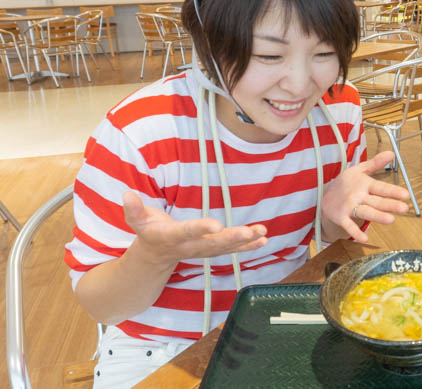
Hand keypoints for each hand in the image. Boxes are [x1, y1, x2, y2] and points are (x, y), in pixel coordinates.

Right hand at [123, 191, 267, 267]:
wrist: (154, 259)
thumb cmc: (148, 232)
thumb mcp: (137, 221)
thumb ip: (133, 209)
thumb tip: (126, 194)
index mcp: (171, 237)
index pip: (187, 232)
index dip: (200, 229)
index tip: (216, 226)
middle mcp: (190, 247)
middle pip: (213, 244)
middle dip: (232, 238)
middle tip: (249, 232)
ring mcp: (203, 251)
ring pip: (226, 248)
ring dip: (246, 242)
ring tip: (263, 233)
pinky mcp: (212, 250)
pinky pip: (232, 250)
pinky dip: (249, 246)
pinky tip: (264, 239)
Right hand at [321, 150, 409, 242]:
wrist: (324, 195)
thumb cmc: (346, 183)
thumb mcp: (359, 170)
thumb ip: (376, 163)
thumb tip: (392, 152)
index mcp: (363, 184)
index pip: (380, 187)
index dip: (393, 191)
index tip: (406, 195)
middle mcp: (357, 195)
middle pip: (376, 201)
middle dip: (390, 205)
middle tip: (404, 208)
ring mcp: (349, 207)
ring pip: (365, 212)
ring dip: (377, 216)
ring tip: (391, 220)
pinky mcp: (341, 217)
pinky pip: (348, 226)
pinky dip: (355, 233)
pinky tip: (364, 238)